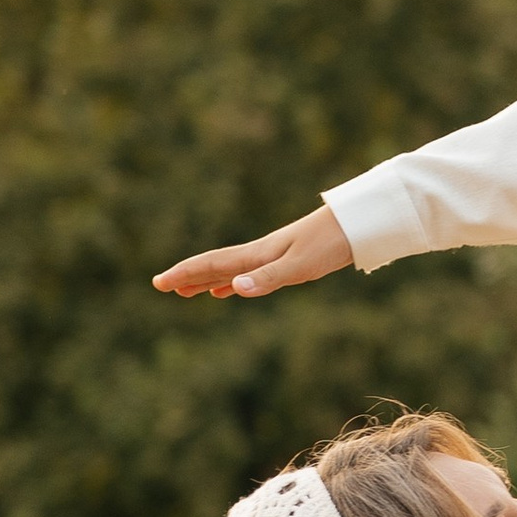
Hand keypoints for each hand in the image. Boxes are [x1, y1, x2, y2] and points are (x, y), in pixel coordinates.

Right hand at [153, 203, 354, 299]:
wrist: (356, 225)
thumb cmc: (330, 244)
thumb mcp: (300, 266)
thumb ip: (268, 278)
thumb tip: (234, 287)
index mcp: (258, 255)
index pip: (212, 264)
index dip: (185, 273)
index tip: (160, 283)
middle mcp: (260, 254)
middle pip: (215, 266)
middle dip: (188, 276)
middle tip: (162, 286)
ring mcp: (271, 256)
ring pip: (229, 270)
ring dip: (206, 280)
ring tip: (186, 291)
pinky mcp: (286, 260)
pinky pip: (249, 273)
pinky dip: (233, 282)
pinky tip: (230, 288)